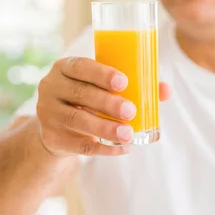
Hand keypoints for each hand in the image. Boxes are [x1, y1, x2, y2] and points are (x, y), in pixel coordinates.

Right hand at [36, 57, 170, 156]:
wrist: (59, 125)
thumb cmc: (89, 97)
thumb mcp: (103, 86)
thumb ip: (133, 85)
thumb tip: (166, 90)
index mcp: (65, 68)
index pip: (80, 66)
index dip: (101, 73)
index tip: (123, 82)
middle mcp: (51, 87)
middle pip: (80, 94)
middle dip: (108, 103)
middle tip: (131, 111)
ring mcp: (48, 113)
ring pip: (78, 120)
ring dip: (105, 128)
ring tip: (128, 133)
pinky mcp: (53, 138)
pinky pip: (80, 145)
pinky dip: (104, 149)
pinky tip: (123, 148)